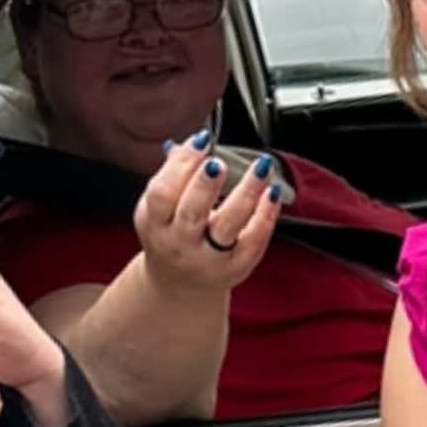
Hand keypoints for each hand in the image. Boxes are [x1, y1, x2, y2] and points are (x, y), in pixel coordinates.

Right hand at [134, 137, 281, 297]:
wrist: (179, 285)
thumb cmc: (171, 235)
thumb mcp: (158, 209)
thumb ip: (172, 176)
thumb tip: (194, 141)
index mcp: (155, 224)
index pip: (162, 194)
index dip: (180, 165)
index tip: (202, 141)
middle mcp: (179, 244)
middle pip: (192, 213)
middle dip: (205, 184)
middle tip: (218, 163)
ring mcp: (209, 259)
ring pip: (228, 225)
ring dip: (246, 192)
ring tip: (261, 167)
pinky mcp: (236, 268)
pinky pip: (254, 241)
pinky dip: (266, 215)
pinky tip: (272, 193)